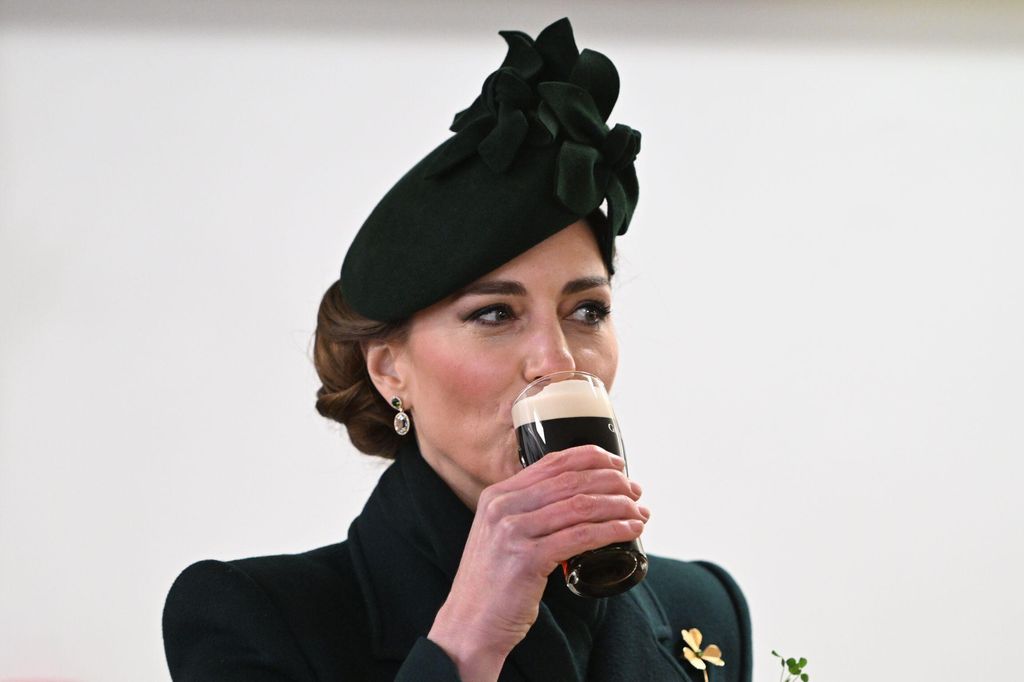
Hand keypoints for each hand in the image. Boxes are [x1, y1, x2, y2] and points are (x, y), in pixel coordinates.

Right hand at [427, 445, 648, 681]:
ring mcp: (512, 531)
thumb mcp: (501, 536)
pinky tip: (629, 531)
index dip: (591, 457)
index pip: (552, 462)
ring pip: (580, 506)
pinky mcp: (527, 559)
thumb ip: (526, 513)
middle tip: (636, 492)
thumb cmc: (493, 584)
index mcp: (497, 495)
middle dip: (612, 482)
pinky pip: (581, 536)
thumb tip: (575, 500)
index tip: (617, 465)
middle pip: (571, 480)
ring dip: (618, 506)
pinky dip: (612, 530)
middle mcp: (503, 506)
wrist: (469, 625)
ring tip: (639, 512)